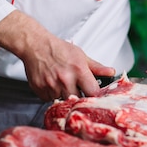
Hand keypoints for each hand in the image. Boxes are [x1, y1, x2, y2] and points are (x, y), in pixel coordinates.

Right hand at [0, 10, 114, 100]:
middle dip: (78, 96)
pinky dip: (52, 95)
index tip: (92, 94)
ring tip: (62, 83)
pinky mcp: (40, 89)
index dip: (94, 95)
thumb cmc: (59, 50)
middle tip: (75, 87)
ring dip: (64, 95)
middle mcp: (65, 78)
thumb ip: (97, 67)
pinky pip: (49, 100)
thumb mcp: (81, 55)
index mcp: (78, 70)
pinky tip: (52, 84)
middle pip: (78, 99)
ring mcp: (51, 85)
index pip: (93, 92)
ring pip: (63, 101)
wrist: (35, 45)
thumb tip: (111, 72)